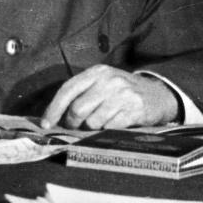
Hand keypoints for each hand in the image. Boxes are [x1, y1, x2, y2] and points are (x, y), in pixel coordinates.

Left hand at [39, 65, 178, 129]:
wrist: (157, 94)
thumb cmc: (122, 92)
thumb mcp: (102, 84)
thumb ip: (81, 94)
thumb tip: (54, 117)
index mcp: (97, 72)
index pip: (68, 89)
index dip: (53, 108)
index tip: (45, 124)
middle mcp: (109, 80)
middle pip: (78, 109)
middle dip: (72, 123)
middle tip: (75, 127)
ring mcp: (123, 94)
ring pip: (93, 122)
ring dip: (92, 128)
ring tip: (101, 122)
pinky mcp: (134, 109)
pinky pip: (110, 128)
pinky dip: (107, 130)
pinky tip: (114, 124)